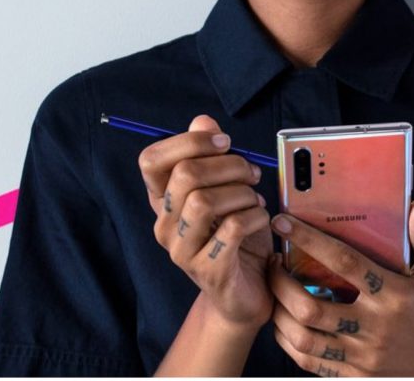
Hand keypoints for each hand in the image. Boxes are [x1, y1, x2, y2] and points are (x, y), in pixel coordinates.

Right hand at [140, 114, 273, 331]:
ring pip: (204, 202)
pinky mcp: (207, 271)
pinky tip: (261, 220)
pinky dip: (254, 217)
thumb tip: (203, 121)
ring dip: (241, 194)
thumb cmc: (237, 237)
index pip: (151, 160)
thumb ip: (213, 156)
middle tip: (251, 175)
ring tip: (255, 200)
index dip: (189, 141)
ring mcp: (182, 251)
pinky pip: (231, 229)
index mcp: (163, 201)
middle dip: (228, 166)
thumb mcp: (227, 190)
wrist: (247, 293)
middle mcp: (165, 225)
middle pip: (184, 176)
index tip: (224, 143)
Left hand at [266, 199, 413, 376]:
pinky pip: (312, 362)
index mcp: (394, 295)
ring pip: (304, 338)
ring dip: (279, 314)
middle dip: (280, 284)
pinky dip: (290, 343)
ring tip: (273, 292)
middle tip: (271, 264)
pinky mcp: (357, 377)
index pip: (343, 262)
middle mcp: (375, 327)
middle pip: (311, 307)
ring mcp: (364, 357)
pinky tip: (284, 323)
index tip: (283, 222)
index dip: (309, 240)